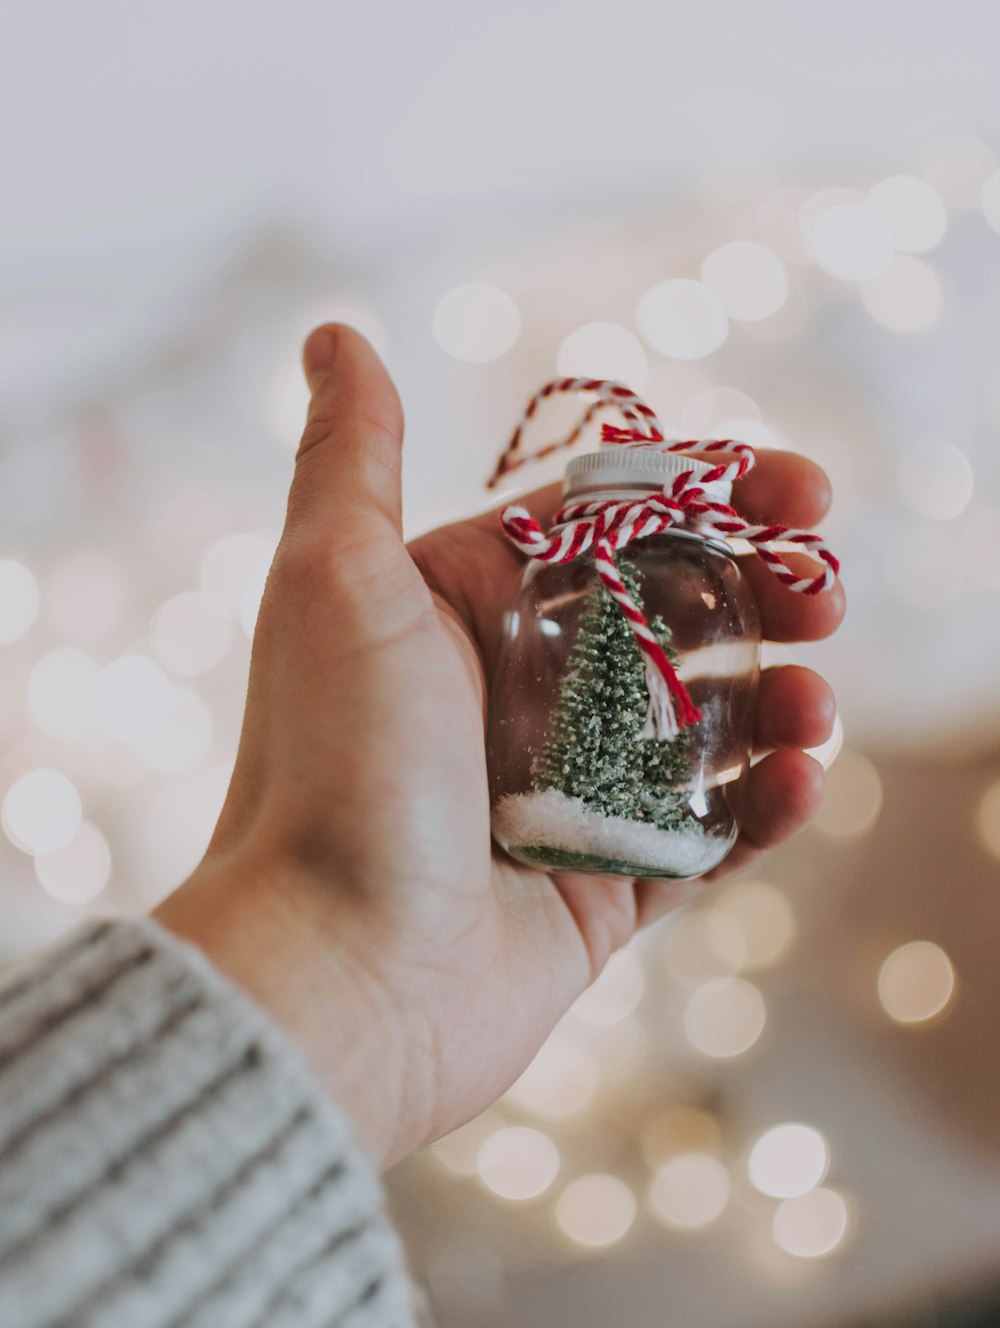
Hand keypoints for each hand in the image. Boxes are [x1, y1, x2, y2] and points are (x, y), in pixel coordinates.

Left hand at [156, 326, 843, 1168]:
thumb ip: (356, 456)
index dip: (716, 497)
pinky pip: (709, 832)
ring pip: (707, 724)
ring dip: (778, 701)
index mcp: (467, 611)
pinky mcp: (607, 885)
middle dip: (765, 596)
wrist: (335, 976)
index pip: (617, 526)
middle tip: (825, 598)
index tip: (806, 491)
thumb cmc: (332, 769)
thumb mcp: (336, 583)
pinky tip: (798, 779)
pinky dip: (764, 804)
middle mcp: (520, 695)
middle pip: (678, 618)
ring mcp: (571, 792)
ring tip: (810, 703)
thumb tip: (336, 333)